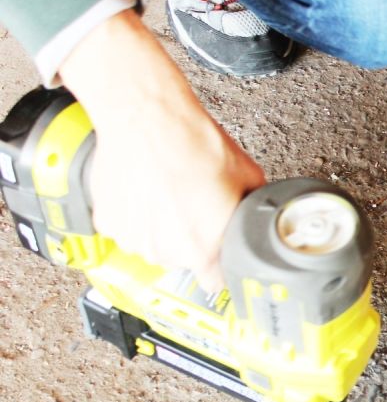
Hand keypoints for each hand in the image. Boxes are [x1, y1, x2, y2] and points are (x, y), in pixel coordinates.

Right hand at [58, 10, 264, 291]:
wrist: (149, 119)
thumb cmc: (195, 144)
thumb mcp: (249, 178)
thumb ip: (252, 208)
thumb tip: (262, 212)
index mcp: (205, 250)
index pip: (217, 282)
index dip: (222, 267)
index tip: (221, 257)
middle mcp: (168, 253)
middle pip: (186, 259)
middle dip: (193, 237)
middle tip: (195, 206)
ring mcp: (135, 240)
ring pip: (155, 244)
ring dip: (161, 226)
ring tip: (169, 193)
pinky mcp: (108, 223)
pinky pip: (128, 228)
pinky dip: (136, 214)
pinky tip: (147, 189)